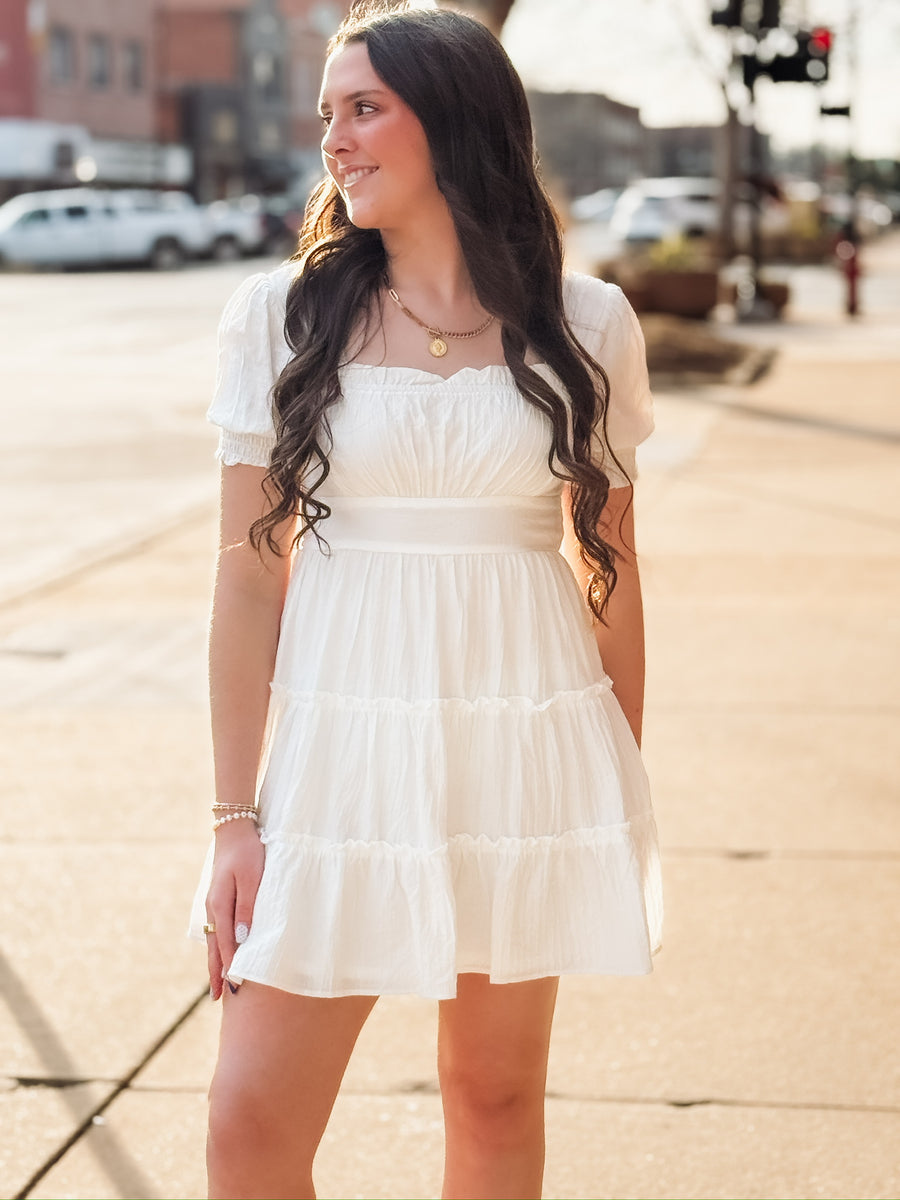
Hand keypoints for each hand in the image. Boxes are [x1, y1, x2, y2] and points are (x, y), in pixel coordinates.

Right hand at [205, 819, 264, 999]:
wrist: (234, 829)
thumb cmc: (248, 852)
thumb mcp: (252, 877)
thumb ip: (248, 907)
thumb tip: (242, 938)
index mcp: (220, 905)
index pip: (226, 944)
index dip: (230, 967)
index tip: (235, 988)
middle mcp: (213, 908)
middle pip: (214, 946)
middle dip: (216, 972)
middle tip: (218, 998)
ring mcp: (213, 904)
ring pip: (213, 940)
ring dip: (215, 961)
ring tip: (217, 984)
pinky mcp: (218, 898)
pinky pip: (216, 929)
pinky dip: (217, 946)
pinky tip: (220, 953)